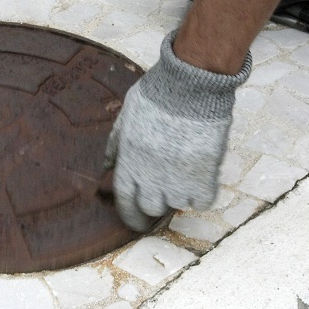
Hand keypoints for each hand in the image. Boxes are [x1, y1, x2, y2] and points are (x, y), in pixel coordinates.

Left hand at [104, 32, 251, 231]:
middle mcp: (150, 177)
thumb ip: (116, 143)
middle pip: (150, 208)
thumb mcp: (126, 116)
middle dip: (156, 203)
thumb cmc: (157, 95)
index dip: (130, 215)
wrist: (190, 87)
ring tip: (185, 176)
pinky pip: (202, 200)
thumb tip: (106, 164)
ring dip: (180, 195)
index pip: (125, 202)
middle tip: (165, 194)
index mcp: (129, 163)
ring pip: (177, 205)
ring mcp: (177, 180)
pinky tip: (202, 180)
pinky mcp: (203, 177)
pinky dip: (202, 194)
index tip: (136, 221)